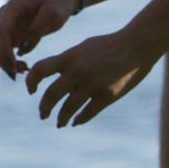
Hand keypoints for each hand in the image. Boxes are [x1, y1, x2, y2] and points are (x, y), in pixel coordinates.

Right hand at [0, 0, 80, 78]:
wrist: (59, 1)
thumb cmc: (57, 5)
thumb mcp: (52, 15)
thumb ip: (37, 30)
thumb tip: (22, 50)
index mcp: (11, 9)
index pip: (0, 32)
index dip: (4, 52)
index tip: (14, 67)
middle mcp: (4, 17)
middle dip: (3, 61)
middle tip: (17, 75)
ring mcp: (5, 26)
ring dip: (4, 63)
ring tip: (23, 71)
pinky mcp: (10, 35)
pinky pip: (3, 52)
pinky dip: (9, 62)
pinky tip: (24, 67)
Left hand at [23, 29, 155, 127]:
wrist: (137, 45)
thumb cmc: (109, 44)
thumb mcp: (84, 47)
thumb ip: (68, 61)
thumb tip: (52, 73)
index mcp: (70, 57)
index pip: (40, 70)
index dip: (31, 82)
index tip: (31, 90)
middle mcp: (77, 72)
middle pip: (51, 95)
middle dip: (44, 108)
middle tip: (42, 114)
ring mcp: (92, 85)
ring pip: (68, 109)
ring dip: (61, 118)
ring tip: (59, 122)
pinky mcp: (107, 96)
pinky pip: (87, 113)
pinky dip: (80, 119)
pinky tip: (76, 121)